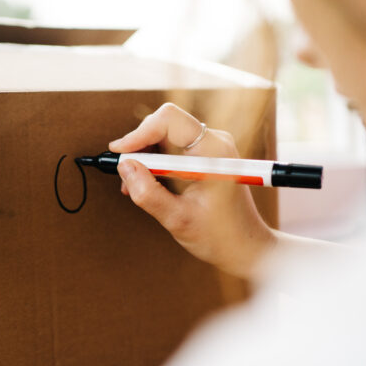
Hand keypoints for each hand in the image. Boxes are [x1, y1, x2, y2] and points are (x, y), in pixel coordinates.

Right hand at [110, 103, 274, 277]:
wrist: (245, 246)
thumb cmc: (220, 236)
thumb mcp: (178, 219)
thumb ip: (148, 194)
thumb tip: (124, 167)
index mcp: (213, 151)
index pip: (169, 120)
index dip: (139, 133)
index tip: (119, 153)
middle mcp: (213, 142)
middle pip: (164, 124)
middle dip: (139, 147)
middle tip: (124, 176)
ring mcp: (210, 147)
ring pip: (164, 136)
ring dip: (144, 157)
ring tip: (133, 186)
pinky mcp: (204, 156)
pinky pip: (171, 147)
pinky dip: (154, 163)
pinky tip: (146, 185)